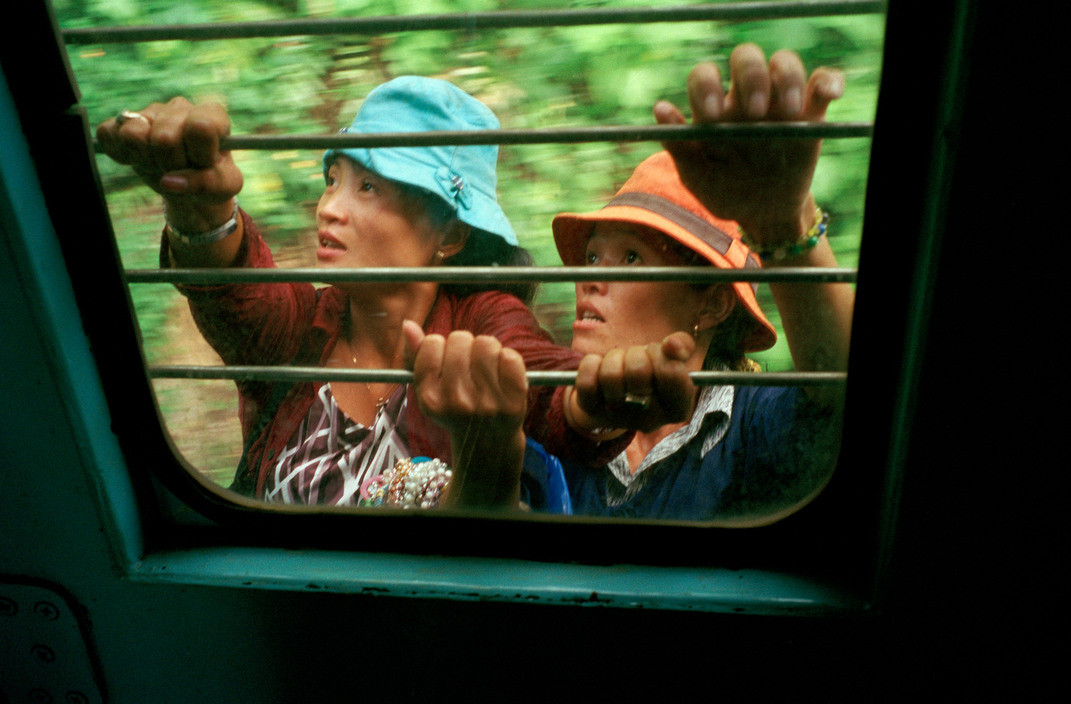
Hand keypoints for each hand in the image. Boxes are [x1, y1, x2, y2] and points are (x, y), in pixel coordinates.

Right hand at [96, 97, 242, 232]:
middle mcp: (180, 107)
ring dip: (145, 160)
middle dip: (171, 164)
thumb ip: (208, 184)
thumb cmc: (212, 180)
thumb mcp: (223, 188)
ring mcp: (149, 111)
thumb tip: (169, 182)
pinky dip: (121, 155)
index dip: (198, 154)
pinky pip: (108, 133)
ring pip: (133, 133)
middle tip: (180, 167)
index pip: (200, 128)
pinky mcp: (122, 120)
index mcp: (211, 116)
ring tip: (160, 163)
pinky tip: (139, 159)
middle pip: (164, 138)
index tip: (202, 163)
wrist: (190, 186)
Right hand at [404, 320, 527, 506]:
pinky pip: (510, 356)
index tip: (445, 362)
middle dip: (465, 347)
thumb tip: (408, 325)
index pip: (433, 344)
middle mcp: (456, 402)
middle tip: (469, 367)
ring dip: (487, 351)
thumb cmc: (456, 409)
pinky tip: (502, 376)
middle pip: (460, 339)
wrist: (488, 445)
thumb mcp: (431, 389)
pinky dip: (507, 361)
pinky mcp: (513, 402)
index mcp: (430, 399)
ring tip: (486, 370)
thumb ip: (417, 356)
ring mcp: (486, 403)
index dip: (441, 347)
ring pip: (486, 343)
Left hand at [573, 332, 695, 433]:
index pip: (671, 373)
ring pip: (611, 375)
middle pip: (638, 371)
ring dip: (614, 359)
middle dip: (636, 355)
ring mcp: (619, 418)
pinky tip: (600, 368)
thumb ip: (683, 346)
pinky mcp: (593, 411)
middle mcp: (650, 419)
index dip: (662, 355)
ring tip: (620, 365)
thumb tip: (672, 345)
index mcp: (676, 408)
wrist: (622, 391)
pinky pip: (586, 381)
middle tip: (638, 360)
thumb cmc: (651, 371)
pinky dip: (591, 364)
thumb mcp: (672, 358)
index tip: (661, 355)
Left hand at [654, 44, 843, 240]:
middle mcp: (745, 97)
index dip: (705, 86)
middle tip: (753, 112)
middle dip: (750, 75)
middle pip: (746, 57)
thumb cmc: (724, 191)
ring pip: (785, 62)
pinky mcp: (810, 114)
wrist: (762, 214)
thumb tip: (660, 108)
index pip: (704, 76)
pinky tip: (829, 96)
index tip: (711, 115)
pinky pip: (823, 83)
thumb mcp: (697, 177)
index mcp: (714, 109)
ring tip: (788, 112)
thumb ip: (678, 146)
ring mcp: (778, 103)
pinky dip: (829, 81)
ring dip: (788, 76)